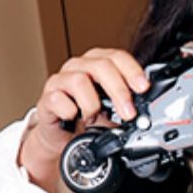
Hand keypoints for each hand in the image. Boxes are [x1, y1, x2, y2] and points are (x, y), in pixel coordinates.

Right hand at [19, 47, 149, 192]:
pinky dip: (70, 111)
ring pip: (79, 80)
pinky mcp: (46, 98)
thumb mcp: (112, 109)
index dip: (132, 70)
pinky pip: (58, 99)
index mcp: (97, 63)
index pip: (116, 56)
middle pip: (101, 66)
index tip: (143, 88)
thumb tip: (146, 112)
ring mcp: (60, 80)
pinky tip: (74, 117)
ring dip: (93, 104)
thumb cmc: (87, 116)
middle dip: (119, 90)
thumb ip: (126, 103)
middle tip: (129, 113)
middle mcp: (78, 67)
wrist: (62, 136)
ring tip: (94, 118)